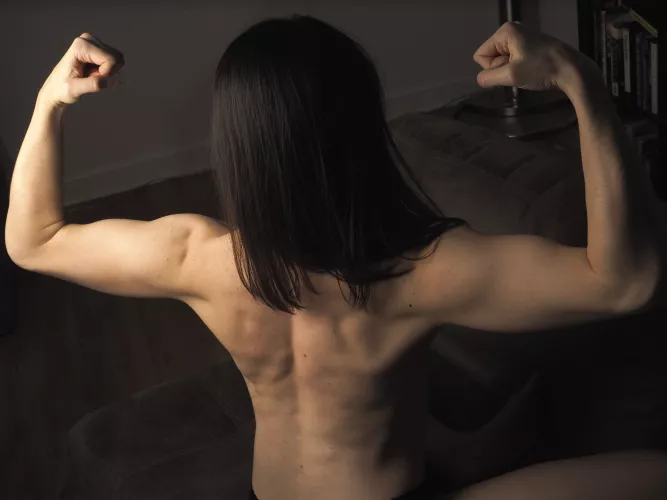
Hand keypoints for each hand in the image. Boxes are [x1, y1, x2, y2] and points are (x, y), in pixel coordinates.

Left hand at [39, 33, 124, 107]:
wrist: (56, 89)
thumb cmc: (62, 89)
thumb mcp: (75, 90)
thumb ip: (93, 85)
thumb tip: (112, 81)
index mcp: (81, 45)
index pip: (111, 59)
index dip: (106, 73)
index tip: (90, 78)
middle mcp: (88, 39)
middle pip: (117, 58)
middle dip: (108, 72)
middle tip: (91, 77)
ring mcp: (94, 42)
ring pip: (118, 60)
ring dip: (108, 72)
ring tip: (90, 75)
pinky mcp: (98, 48)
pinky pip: (115, 62)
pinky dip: (108, 71)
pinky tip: (93, 73)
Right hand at [473, 22, 589, 91]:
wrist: (571, 69)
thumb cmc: (541, 70)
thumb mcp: (511, 76)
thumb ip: (489, 77)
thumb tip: (480, 79)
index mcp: (505, 31)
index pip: (481, 55)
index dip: (492, 68)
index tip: (511, 70)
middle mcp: (513, 29)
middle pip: (492, 56)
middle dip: (502, 68)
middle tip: (521, 71)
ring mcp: (523, 35)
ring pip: (503, 59)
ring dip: (511, 69)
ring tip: (528, 71)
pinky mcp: (532, 43)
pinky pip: (514, 58)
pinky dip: (520, 67)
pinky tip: (532, 69)